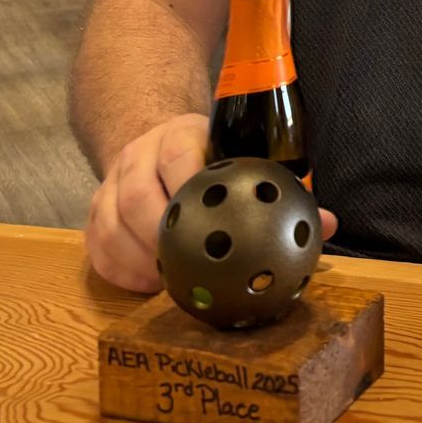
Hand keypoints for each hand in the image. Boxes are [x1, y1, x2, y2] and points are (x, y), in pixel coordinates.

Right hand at [85, 114, 341, 291]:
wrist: (153, 140)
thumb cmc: (209, 159)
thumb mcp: (240, 158)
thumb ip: (282, 188)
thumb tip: (328, 224)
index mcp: (179, 135)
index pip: (179, 156)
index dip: (190, 188)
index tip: (214, 224)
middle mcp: (137, 156)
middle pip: (137, 197)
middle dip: (160, 238)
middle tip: (188, 269)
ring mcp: (109, 184)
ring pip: (112, 225)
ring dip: (139, 261)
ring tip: (168, 285)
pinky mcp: (93, 212)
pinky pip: (98, 248)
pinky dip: (121, 271)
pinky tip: (146, 288)